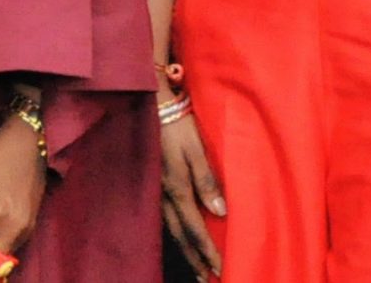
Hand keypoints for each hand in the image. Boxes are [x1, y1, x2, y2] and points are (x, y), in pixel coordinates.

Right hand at [157, 104, 225, 280]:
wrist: (150, 104)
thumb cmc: (177, 124)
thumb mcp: (195, 148)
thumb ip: (206, 179)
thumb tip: (220, 211)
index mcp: (176, 187)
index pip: (194, 228)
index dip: (207, 250)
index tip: (220, 268)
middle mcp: (163, 194)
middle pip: (180, 235)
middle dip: (193, 259)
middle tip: (205, 278)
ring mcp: (154, 190)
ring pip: (170, 228)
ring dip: (184, 250)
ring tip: (194, 268)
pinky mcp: (152, 183)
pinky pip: (163, 216)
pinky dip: (174, 233)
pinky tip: (178, 239)